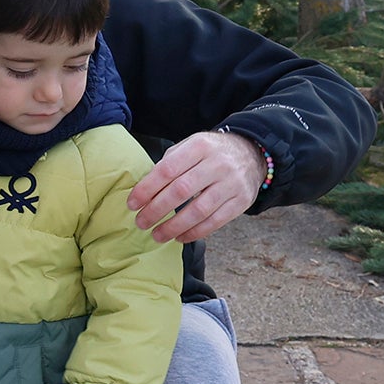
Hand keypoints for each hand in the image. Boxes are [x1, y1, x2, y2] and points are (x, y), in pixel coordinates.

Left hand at [128, 131, 266, 242]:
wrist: (251, 152)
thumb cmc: (210, 153)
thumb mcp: (190, 146)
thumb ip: (169, 164)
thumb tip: (144, 191)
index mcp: (199, 146)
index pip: (167, 170)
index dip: (147, 189)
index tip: (132, 204)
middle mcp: (217, 164)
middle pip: (181, 191)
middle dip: (156, 210)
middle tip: (141, 222)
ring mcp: (232, 183)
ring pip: (199, 210)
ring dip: (174, 226)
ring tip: (157, 235)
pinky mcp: (242, 201)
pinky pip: (216, 221)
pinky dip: (196, 232)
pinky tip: (180, 237)